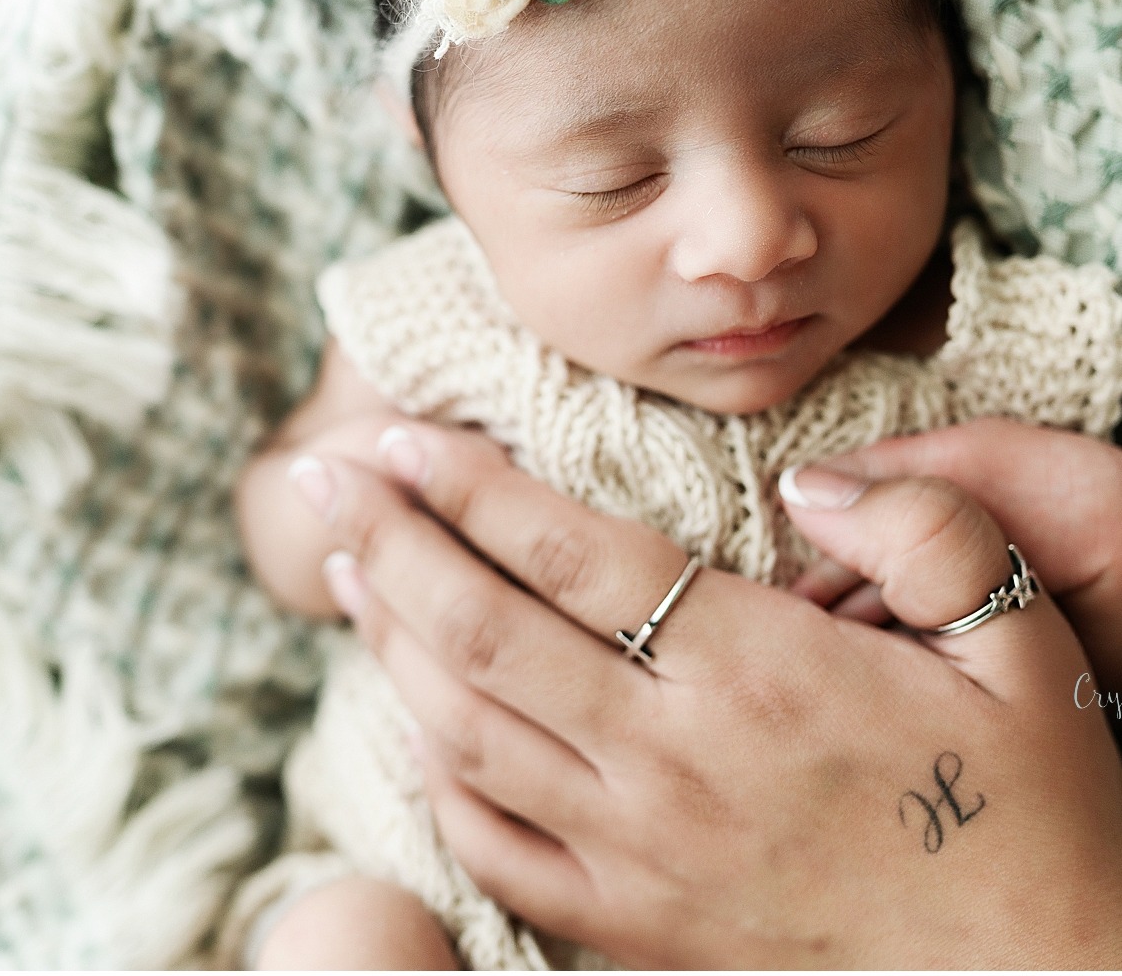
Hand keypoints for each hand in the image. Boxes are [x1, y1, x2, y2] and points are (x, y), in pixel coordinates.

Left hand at [292, 422, 1121, 968]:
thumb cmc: (1038, 814)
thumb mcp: (1028, 647)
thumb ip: (926, 532)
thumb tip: (811, 482)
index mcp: (759, 678)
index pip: (573, 558)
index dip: (470, 488)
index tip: (399, 437)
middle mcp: (674, 764)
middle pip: (487, 635)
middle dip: (390, 543)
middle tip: (326, 478)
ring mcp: (639, 857)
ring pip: (467, 733)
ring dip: (391, 642)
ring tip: (346, 567)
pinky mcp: (633, 927)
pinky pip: (496, 846)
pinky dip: (437, 772)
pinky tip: (414, 714)